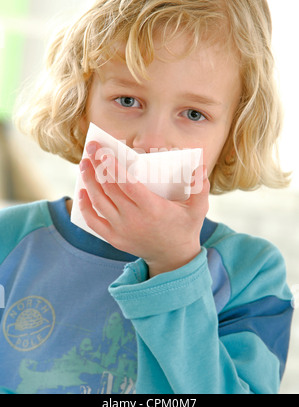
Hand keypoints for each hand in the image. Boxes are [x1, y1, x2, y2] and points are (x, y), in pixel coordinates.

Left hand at [78, 142, 209, 276]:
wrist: (174, 258)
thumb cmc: (185, 228)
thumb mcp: (198, 209)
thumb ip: (200, 186)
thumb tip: (201, 164)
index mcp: (152, 209)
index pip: (127, 184)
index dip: (113, 167)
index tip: (103, 151)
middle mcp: (134, 220)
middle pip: (109, 189)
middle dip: (97, 167)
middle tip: (90, 149)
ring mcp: (122, 231)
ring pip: (99, 203)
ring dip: (89, 182)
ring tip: (84, 165)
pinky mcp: (114, 239)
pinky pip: (94, 222)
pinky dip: (85, 206)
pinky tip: (82, 191)